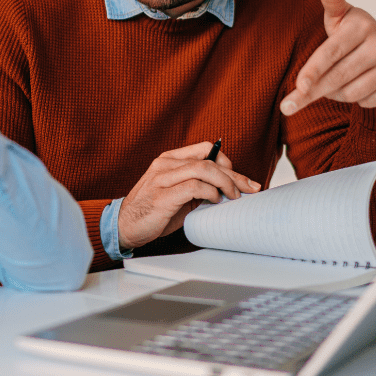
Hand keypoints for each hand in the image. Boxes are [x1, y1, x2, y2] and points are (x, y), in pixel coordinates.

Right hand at [117, 142, 260, 251]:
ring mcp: (162, 179)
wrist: (125, 225)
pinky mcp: (163, 196)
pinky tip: (215, 201)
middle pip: (209, 160)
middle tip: (251, 187)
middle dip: (235, 174)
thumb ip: (196, 185)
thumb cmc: (153, 210)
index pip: (205, 149)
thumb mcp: (176, 192)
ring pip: (204, 169)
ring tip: (234, 196)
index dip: (226, 161)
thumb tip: (228, 188)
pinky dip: (210, 193)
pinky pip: (194, 187)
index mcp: (169, 160)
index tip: (239, 178)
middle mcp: (165, 165)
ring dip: (226, 183)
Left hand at [281, 0, 375, 115]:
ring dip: (335, 93)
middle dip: (312, 92)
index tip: (299, 86)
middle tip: (291, 103)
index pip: (331, 53)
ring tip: (336, 81)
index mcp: (362, 26)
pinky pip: (368, 101)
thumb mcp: (340, 15)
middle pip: (337, 77)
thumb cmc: (354, 33)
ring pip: (351, 93)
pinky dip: (358, 99)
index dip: (313, 71)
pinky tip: (359, 86)